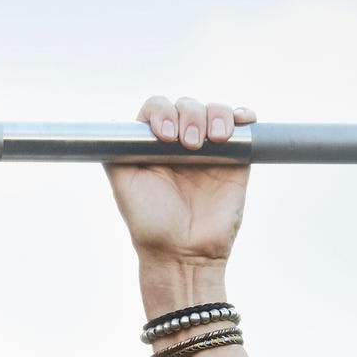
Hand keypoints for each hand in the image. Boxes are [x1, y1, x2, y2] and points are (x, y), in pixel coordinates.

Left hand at [105, 96, 255, 264]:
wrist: (184, 251)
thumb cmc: (150, 222)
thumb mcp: (123, 184)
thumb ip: (115, 152)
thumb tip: (114, 124)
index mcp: (154, 146)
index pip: (158, 109)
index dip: (162, 112)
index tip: (165, 136)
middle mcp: (180, 143)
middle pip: (187, 105)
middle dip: (189, 116)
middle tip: (188, 146)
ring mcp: (209, 149)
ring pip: (215, 110)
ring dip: (216, 115)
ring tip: (214, 140)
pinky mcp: (236, 158)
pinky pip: (243, 125)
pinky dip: (242, 115)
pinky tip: (240, 122)